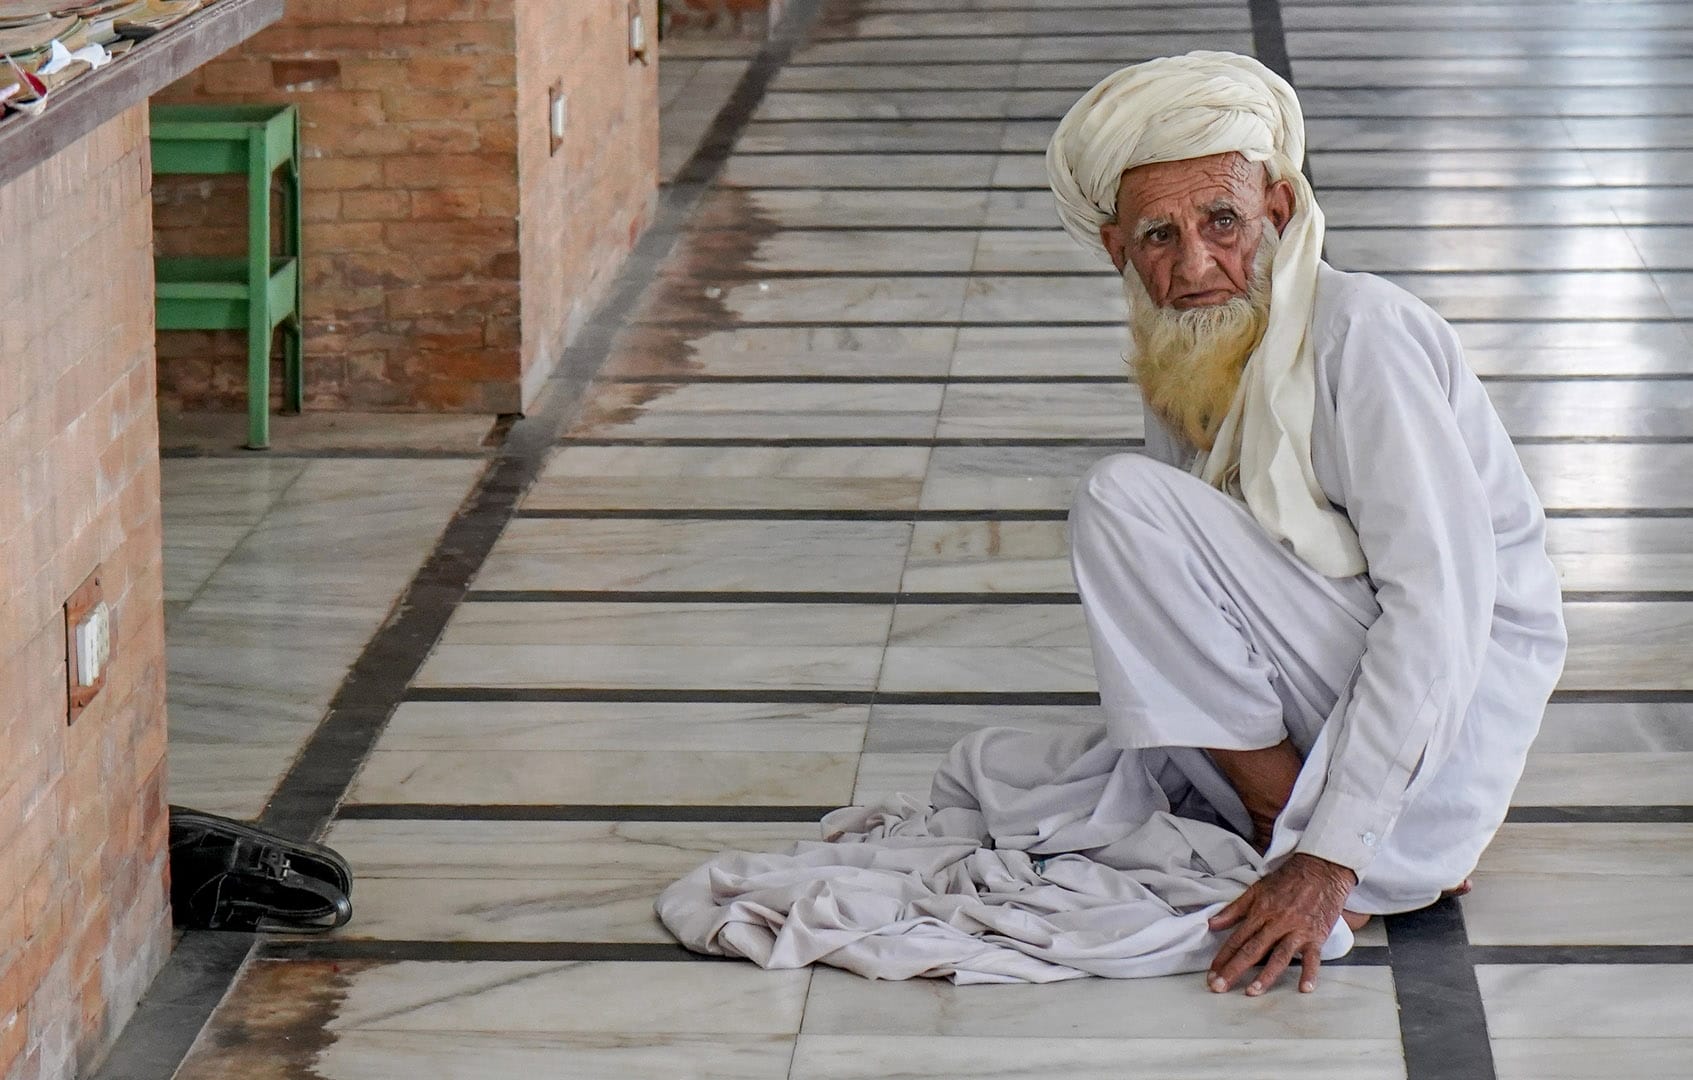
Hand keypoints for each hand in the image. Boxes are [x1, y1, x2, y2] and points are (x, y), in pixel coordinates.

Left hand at [1206, 853, 1357, 995]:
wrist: (1322, 868)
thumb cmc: (1289, 878)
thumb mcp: (1257, 889)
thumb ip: (1234, 909)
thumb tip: (1211, 924)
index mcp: (1261, 911)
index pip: (1237, 939)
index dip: (1222, 957)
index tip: (1211, 973)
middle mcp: (1277, 923)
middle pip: (1252, 950)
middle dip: (1233, 970)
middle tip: (1218, 987)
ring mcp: (1297, 930)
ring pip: (1279, 956)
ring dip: (1265, 976)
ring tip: (1251, 992)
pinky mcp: (1317, 936)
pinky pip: (1313, 958)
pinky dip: (1310, 973)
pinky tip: (1304, 988)